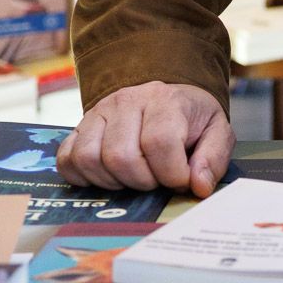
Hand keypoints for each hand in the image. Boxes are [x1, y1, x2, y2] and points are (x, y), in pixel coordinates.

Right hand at [58, 81, 234, 195]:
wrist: (167, 97)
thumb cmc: (191, 119)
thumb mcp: (216, 132)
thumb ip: (213, 159)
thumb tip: (198, 186)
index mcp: (165, 100)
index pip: (159, 143)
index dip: (171, 173)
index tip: (180, 179)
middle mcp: (127, 101)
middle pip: (120, 156)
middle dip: (141, 181)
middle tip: (155, 179)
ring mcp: (99, 112)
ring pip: (89, 158)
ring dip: (112, 181)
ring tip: (133, 177)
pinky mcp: (79, 126)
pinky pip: (66, 158)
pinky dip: (83, 176)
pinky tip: (107, 175)